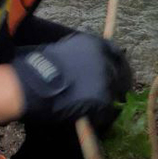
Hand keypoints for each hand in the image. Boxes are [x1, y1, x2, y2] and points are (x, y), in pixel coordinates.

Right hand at [10, 33, 131, 122]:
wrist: (37, 82)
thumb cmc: (45, 65)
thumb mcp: (67, 49)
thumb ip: (83, 54)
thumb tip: (90, 63)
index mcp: (95, 44)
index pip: (116, 53)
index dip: (118, 64)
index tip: (118, 72)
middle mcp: (104, 59)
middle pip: (120, 74)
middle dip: (117, 84)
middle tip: (112, 94)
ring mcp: (105, 79)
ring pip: (114, 93)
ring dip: (107, 99)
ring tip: (96, 107)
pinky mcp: (103, 98)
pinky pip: (107, 110)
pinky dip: (100, 115)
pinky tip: (89, 115)